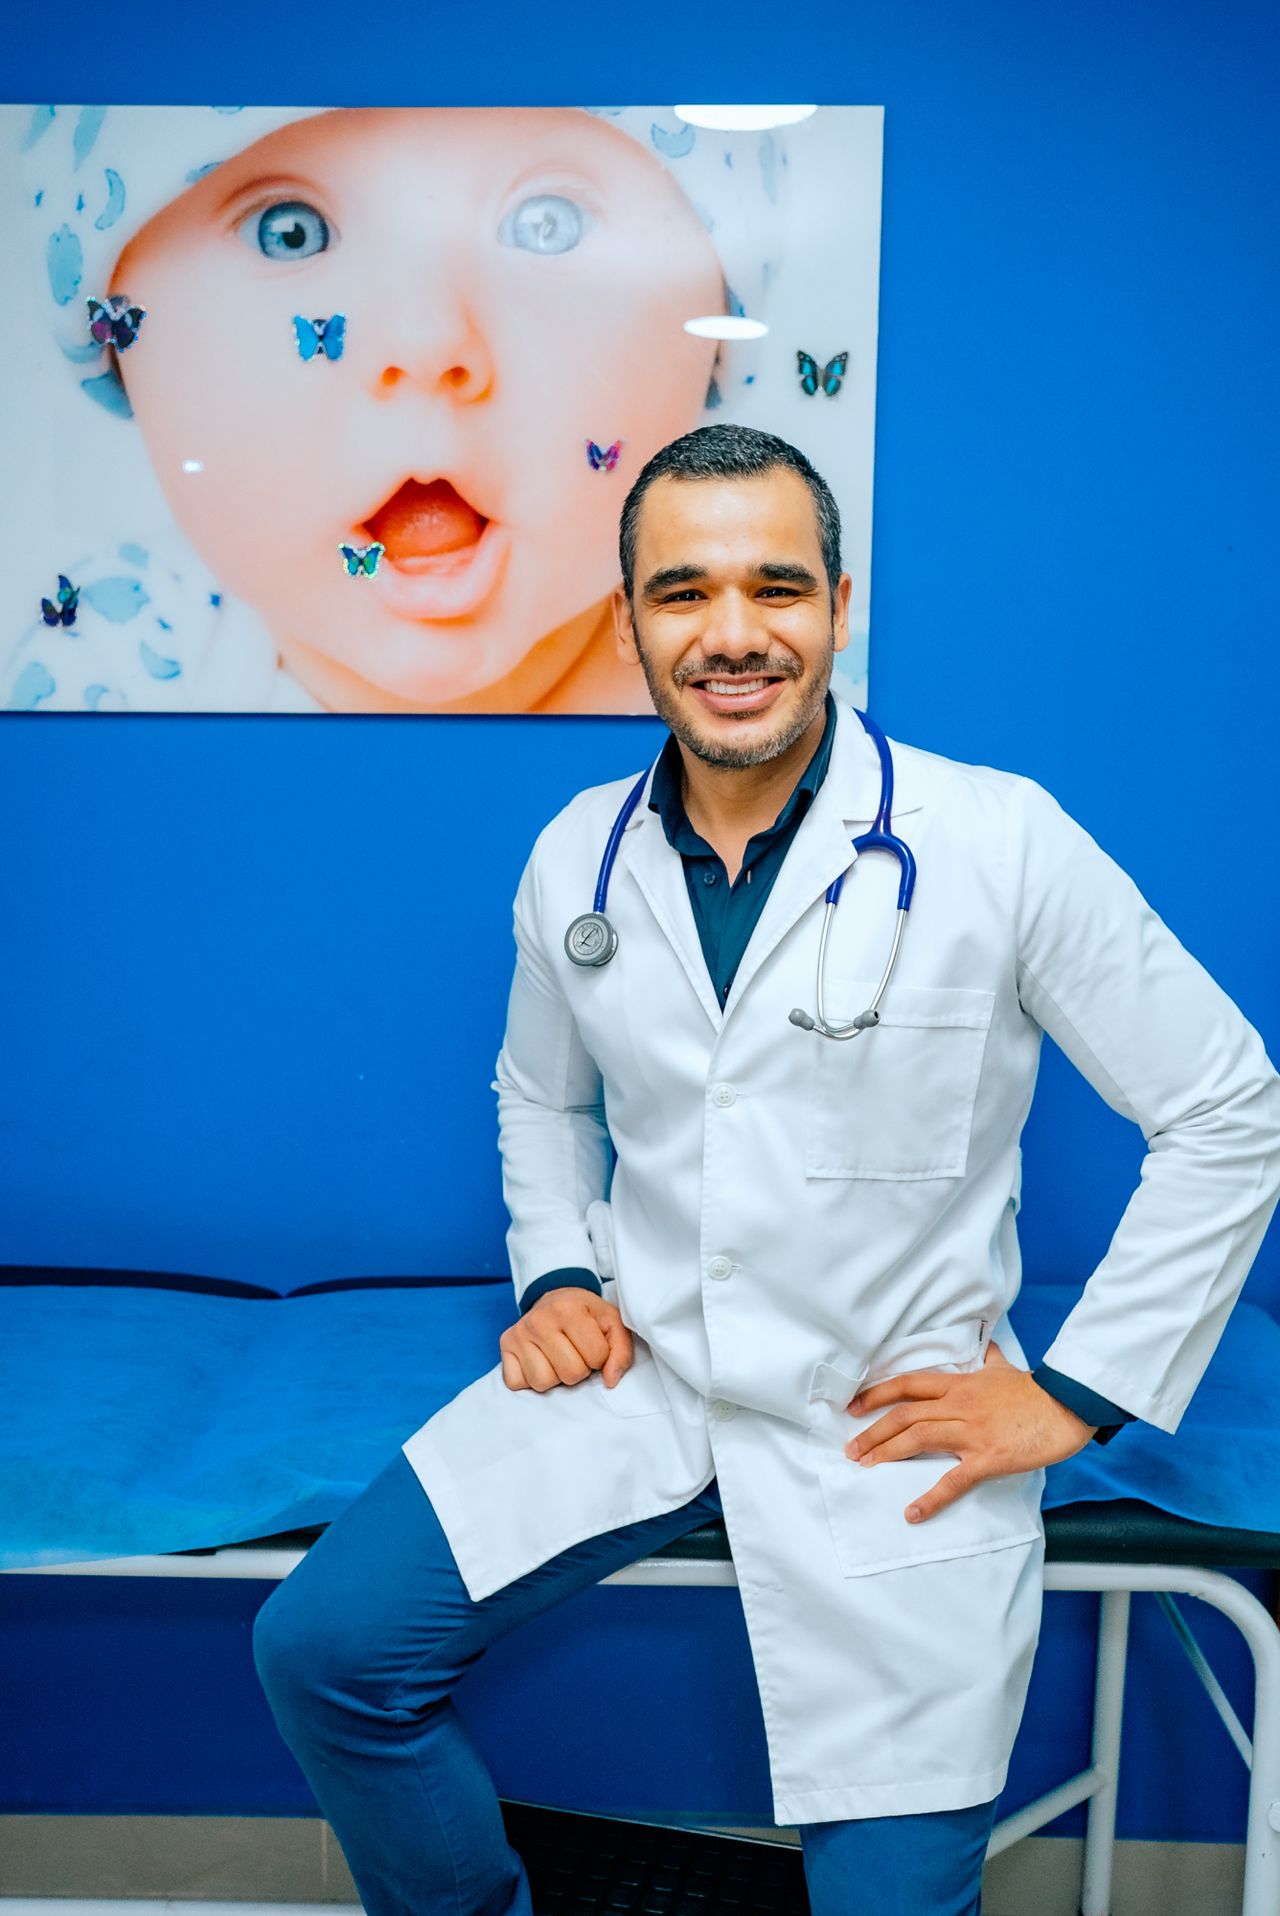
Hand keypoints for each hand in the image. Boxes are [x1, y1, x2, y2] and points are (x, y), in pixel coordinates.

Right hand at [500, 1287, 633, 1392]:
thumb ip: (621, 1351)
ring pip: (543, 1382)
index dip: (600, 1357)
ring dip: (555, 1377)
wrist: (555, 1298)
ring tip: (558, 1357)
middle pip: (570, 1373)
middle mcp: (539, 1319)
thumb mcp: (611, 1323)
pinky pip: (517, 1383)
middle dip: (579, 1368)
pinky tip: (539, 1361)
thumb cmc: (586, 1314)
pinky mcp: (504, 1347)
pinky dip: (529, 1380)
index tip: (592, 1345)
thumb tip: (610, 1381)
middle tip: (575, 1352)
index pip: (597, 1357)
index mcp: (569, 1309)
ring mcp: (518, 1333)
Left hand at [844, 1338, 1096, 1523]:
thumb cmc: (1039, 1390)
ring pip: (918, 1439)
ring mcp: (972, 1431)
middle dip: (873, 1432)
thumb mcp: (1008, 1370)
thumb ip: (992, 1361)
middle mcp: (959, 1405)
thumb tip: (990, 1347)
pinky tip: (912, 1512)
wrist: (1070, 1403)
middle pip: (904, 1415)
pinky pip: (954, 1479)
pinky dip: (931, 1498)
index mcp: (960, 1385)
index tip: (854, 1407)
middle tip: (851, 1450)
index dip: (877, 1394)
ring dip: (887, 1454)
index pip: (908, 1385)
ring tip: (866, 1468)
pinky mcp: (989, 1457)